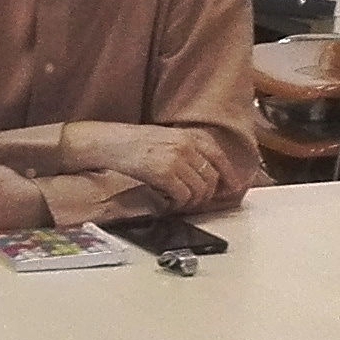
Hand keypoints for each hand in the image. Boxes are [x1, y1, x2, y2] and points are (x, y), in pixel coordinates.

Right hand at [73, 123, 227, 207]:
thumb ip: (185, 150)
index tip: (230, 187)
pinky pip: (182, 196)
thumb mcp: (164, 138)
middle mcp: (185, 145)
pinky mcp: (163, 173)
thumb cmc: (130, 142)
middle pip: (211, 177)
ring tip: (178, 203)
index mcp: (187, 135)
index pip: (218, 156)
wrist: (108, 142)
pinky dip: (177, 204)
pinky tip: (167, 202)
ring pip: (199, 190)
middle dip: (206, 194)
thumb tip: (201, 171)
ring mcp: (175, 159)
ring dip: (190, 202)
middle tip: (195, 202)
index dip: (228, 175)